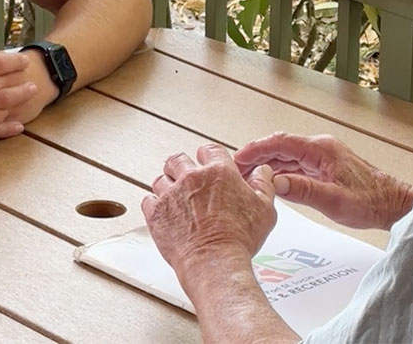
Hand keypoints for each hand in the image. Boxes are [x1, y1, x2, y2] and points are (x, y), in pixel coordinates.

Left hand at [142, 143, 276, 278]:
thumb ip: (263, 185)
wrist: (214, 261)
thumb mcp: (265, 209)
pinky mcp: (156, 213)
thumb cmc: (239, 238)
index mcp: (219, 172)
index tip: (207, 162)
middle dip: (181, 166)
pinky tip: (162, 211)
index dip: (208, 156)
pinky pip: (148, 200)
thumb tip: (262, 172)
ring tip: (174, 196)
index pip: (209, 150)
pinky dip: (153, 204)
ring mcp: (171, 194)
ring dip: (167, 185)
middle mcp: (192, 178)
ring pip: (161, 179)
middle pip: (178, 160)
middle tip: (185, 177)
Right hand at [234, 133, 412, 229]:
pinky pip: (295, 166)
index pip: (280, 143)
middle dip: (256, 157)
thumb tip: (274, 183)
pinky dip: (279, 172)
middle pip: (280, 147)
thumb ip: (303, 190)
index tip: (238, 157)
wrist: (393, 204)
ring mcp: (321, 157)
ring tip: (246, 177)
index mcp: (321, 149)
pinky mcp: (323, 168)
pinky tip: (268, 182)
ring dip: (266, 166)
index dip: (256, 149)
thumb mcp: (334, 201)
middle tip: (236, 170)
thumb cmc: (371, 202)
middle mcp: (320, 148)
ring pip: (286, 157)